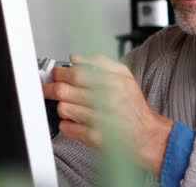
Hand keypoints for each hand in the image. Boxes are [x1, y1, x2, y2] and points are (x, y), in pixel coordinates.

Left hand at [42, 54, 172, 174]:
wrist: (146, 135)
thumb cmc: (133, 106)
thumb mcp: (125, 75)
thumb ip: (100, 61)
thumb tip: (75, 58)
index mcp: (112, 82)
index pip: (75, 73)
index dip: (60, 73)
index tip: (56, 74)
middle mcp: (106, 101)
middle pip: (64, 90)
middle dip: (51, 88)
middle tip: (49, 88)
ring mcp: (100, 120)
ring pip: (63, 109)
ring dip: (61, 106)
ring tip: (68, 105)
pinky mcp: (95, 138)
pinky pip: (67, 128)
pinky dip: (66, 124)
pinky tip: (75, 120)